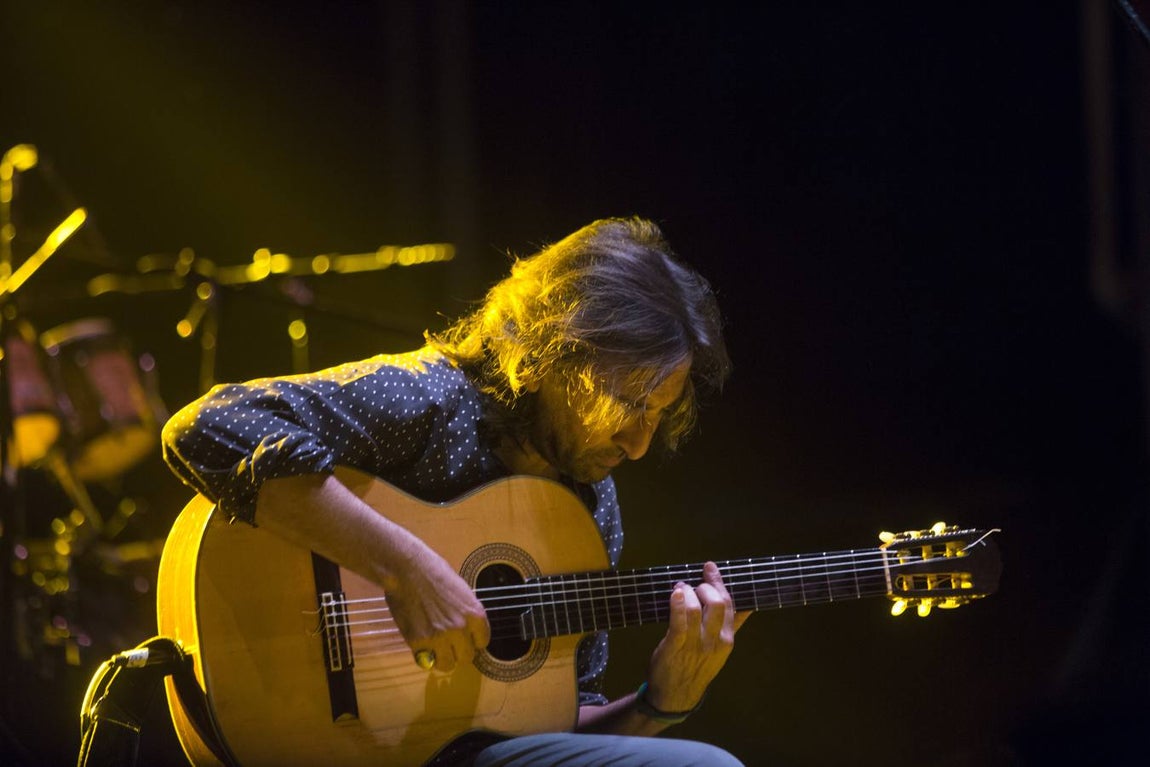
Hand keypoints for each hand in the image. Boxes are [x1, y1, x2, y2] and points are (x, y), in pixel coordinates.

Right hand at [382, 541, 489, 673]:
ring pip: (448, 665)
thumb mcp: (461, 591)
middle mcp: (460, 628)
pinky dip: (425, 658)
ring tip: (437, 650)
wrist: (408, 569)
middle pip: (467, 657)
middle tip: (450, 645)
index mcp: (474, 613)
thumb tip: (467, 630)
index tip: (467, 639)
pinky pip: (427, 662)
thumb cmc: (434, 572)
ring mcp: (439, 636)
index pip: (483, 642)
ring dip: (443, 659)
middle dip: (459, 652)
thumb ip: (465, 612)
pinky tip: (423, 648)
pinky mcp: (418, 641)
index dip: (473, 641)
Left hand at [644, 561, 748, 711]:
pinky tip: (675, 594)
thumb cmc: (698, 667)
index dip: (719, 582)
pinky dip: (677, 604)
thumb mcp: (720, 649)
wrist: (677, 696)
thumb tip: (748, 606)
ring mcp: (695, 645)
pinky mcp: (675, 646)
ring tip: (680, 588)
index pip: (729, 604)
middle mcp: (714, 641)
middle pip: (717, 603)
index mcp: (727, 639)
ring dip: (688, 592)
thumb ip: (733, 626)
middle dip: (705, 586)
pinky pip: (679, 621)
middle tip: (693, 583)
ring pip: (697, 609)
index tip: (710, 568)